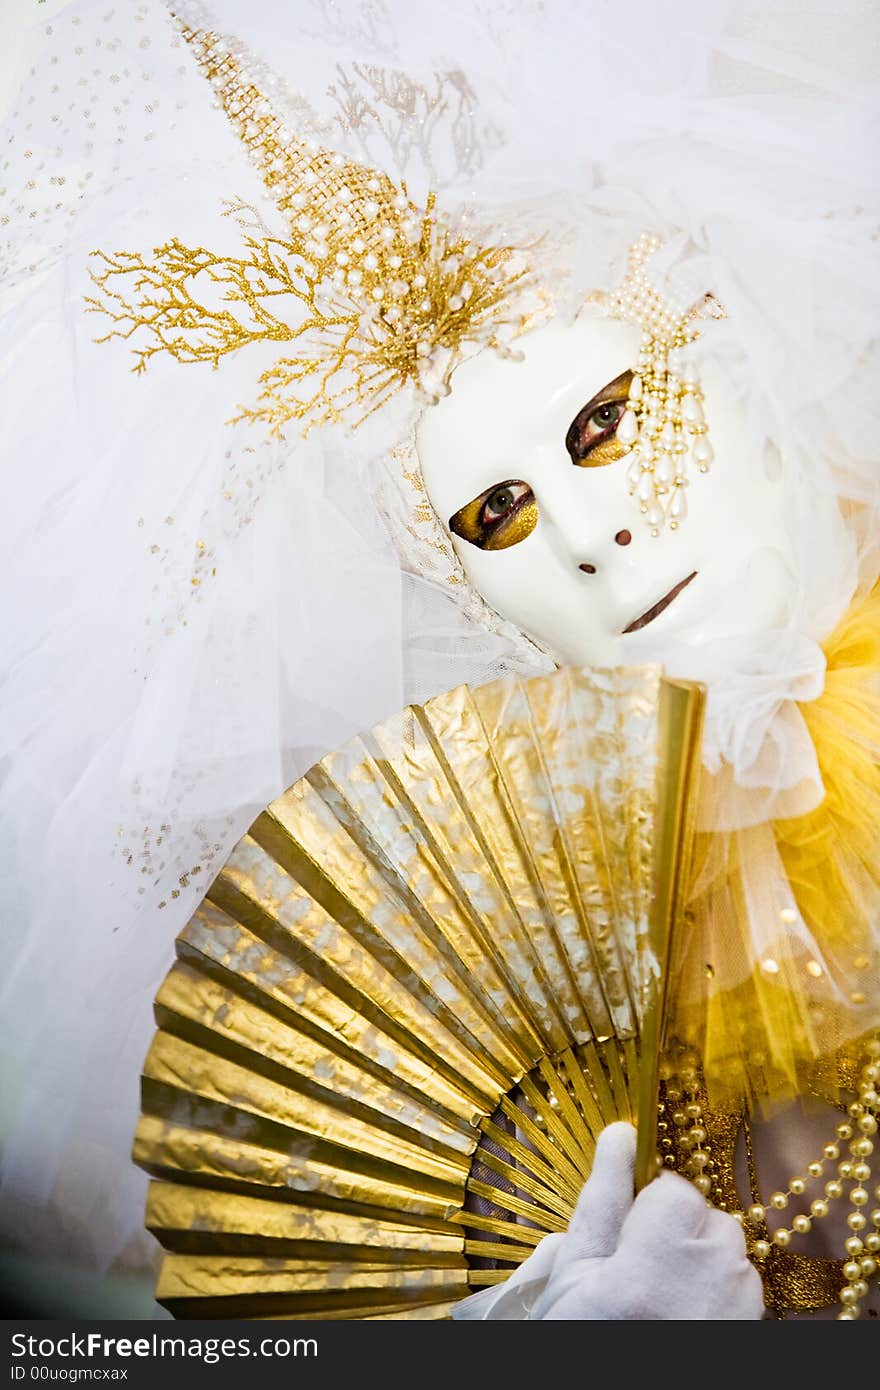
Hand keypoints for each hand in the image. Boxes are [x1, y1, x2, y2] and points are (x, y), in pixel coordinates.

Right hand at [454, 1122, 764, 1319]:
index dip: (648, 1206)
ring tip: (662, 1295)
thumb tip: (620, 1134)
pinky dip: (720, 1291)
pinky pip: (744, 1286)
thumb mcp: (573, 1275)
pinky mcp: (751, 1328)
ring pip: (731, 1252)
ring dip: (702, 1261)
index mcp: (653, 1269)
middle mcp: (708, 1288)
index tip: (628, 1233)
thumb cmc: (581, 1334)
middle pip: (710, 1219)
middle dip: (679, 1232)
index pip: (676, 1191)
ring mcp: (739, 1313)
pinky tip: (685, 1312)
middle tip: (641, 1269)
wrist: (611, 1388)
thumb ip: (602, 1201)